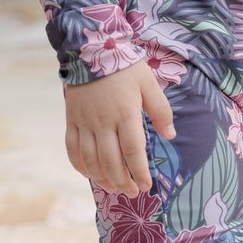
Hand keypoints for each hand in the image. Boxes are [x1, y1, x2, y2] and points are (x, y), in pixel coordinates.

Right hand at [64, 59, 175, 196]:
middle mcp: (103, 121)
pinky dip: (79, 165)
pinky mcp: (71, 120)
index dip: (139, 171)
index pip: (133, 150)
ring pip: (90, 159)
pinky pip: (72, 148)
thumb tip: (170, 135)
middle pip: (111, 160)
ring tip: (114, 188)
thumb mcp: (149, 84)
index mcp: (125, 113)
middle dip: (122, 181)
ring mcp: (84, 122)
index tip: (146, 186)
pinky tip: (89, 174)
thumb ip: (161, 111)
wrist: (91, 50)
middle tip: (132, 192)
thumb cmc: (125, 68)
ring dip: (102, 178)